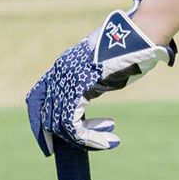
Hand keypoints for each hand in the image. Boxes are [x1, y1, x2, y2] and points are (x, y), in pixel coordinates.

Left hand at [25, 0, 177, 155]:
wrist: (141, 33)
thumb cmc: (130, 47)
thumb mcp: (102, 65)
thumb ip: (90, 79)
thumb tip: (88, 94)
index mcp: (64, 64)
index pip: (37, 96)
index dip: (38, 122)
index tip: (48, 142)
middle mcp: (61, 71)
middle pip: (47, 115)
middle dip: (59, 137)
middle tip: (83, 146)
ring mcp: (68, 79)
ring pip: (62, 124)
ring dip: (85, 139)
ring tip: (109, 140)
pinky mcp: (80, 88)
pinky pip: (75, 126)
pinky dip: (91, 139)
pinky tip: (111, 141)